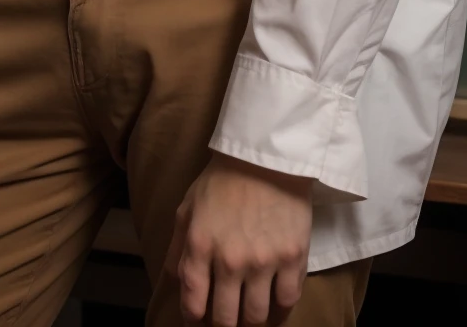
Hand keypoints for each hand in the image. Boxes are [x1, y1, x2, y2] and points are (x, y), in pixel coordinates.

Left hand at [163, 153, 312, 325]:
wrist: (266, 156)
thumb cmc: (223, 180)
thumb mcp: (188, 207)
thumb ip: (178, 247)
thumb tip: (174, 282)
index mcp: (200, 246)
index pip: (192, 304)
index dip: (193, 319)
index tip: (198, 320)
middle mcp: (230, 260)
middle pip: (225, 319)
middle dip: (223, 324)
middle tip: (226, 319)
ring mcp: (264, 262)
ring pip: (256, 317)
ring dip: (250, 320)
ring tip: (248, 312)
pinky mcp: (293, 258)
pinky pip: (287, 302)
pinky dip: (280, 310)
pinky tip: (274, 304)